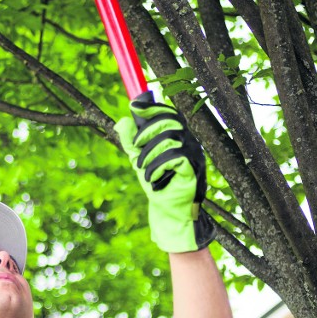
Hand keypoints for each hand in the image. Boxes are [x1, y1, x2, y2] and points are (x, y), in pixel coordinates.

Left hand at [114, 99, 214, 252]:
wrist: (167, 210)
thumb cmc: (156, 183)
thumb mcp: (138, 160)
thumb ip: (131, 142)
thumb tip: (122, 121)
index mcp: (177, 137)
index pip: (169, 114)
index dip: (152, 108)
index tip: (134, 107)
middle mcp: (189, 142)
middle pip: (168, 122)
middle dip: (146, 134)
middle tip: (135, 148)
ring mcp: (194, 154)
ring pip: (169, 139)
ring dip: (149, 155)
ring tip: (143, 170)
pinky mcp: (194, 167)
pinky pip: (174, 156)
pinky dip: (158, 166)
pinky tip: (153, 178)